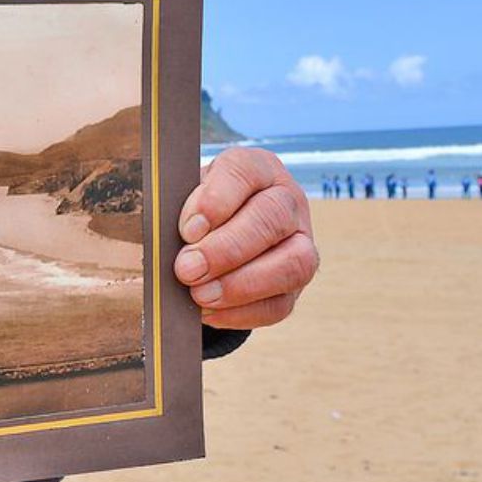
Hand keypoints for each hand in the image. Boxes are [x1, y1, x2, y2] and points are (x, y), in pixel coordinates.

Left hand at [173, 148, 317, 329]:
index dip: (216, 201)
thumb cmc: (197, 212)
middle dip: (227, 249)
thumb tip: (181, 239)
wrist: (216, 236)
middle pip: (273, 217)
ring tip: (200, 296)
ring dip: (242, 284)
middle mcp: (288, 201)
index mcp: (258, 169)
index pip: (245, 172)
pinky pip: (280, 304)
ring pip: (293, 263)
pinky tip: (209, 312)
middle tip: (187, 269)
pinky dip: (242, 312)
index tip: (188, 229)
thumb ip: (180, 210)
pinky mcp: (295, 286)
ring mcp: (301, 244)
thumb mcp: (185, 197)